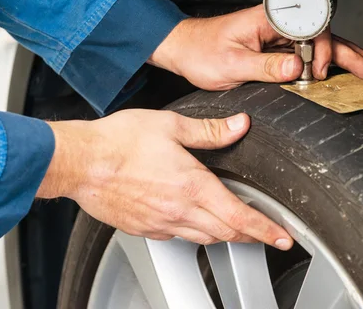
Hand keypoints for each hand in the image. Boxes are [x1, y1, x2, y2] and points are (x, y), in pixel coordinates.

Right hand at [39, 110, 293, 249]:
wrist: (80, 162)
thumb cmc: (118, 142)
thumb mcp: (170, 125)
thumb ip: (209, 130)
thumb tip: (238, 125)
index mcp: (191, 184)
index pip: (239, 216)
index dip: (266, 230)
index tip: (282, 237)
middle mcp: (178, 210)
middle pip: (225, 233)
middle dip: (249, 234)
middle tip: (262, 232)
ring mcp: (159, 223)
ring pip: (202, 238)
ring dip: (222, 234)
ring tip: (231, 227)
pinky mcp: (142, 228)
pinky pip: (175, 236)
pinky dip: (191, 231)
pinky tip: (188, 219)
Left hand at [149, 4, 362, 89]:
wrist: (184, 50)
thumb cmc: (202, 51)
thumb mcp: (232, 64)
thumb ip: (266, 67)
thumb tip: (297, 69)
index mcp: (269, 20)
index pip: (309, 30)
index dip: (320, 52)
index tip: (316, 74)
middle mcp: (277, 25)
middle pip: (323, 36)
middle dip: (349, 54)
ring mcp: (278, 36)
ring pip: (319, 45)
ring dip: (345, 58)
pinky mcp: (275, 48)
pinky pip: (306, 54)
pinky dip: (327, 63)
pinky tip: (343, 70)